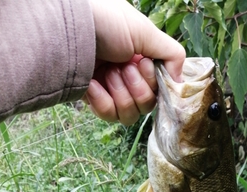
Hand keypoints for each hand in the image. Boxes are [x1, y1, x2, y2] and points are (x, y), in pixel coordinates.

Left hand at [85, 0, 184, 124]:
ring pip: (128, 115)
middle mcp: (127, 76)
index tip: (144, 64)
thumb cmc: (104, 21)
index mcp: (141, 59)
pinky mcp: (92, 99)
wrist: (66, 29)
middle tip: (124, 67)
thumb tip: (180, 81)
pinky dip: (102, 100)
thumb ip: (171, 54)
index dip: (153, 83)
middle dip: (137, 88)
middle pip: (146, 106)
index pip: (159, 89)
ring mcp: (109, 89)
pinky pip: (108, 115)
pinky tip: (92, 83)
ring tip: (108, 73)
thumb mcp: (145, 31)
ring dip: (121, 94)